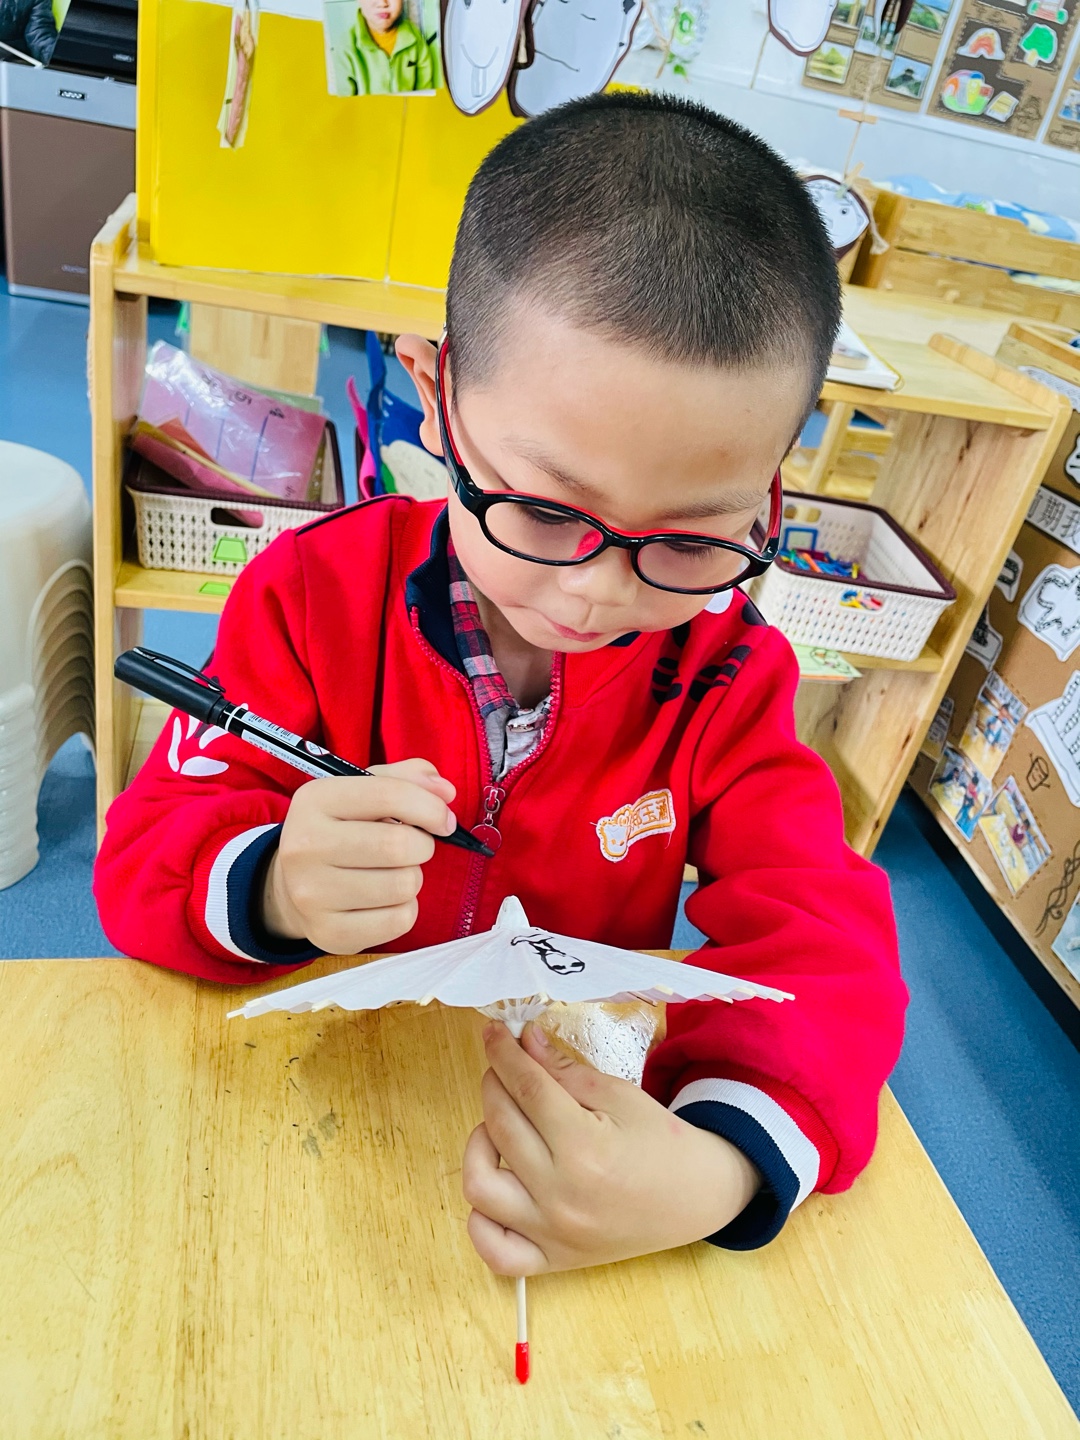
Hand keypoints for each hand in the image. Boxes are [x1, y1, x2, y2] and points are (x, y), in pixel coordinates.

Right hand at [261, 758, 457, 952]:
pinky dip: (405, 909)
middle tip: (414, 848)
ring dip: (412, 878)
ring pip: (403, 885)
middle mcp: (305, 846)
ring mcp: (312, 894)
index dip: (431, 808)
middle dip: (422, 846)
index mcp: (315, 800)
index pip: (389, 795)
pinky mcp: (329, 932)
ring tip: (393, 873)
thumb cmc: (342, 831)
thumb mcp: (364, 791)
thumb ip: (407, 779)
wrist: (292, 886)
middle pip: (398, 845)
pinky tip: (385, 900)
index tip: (443, 820)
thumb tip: (445, 792)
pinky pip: (399, 921)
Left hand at [462, 1021, 761, 1274]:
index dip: (503, 1054)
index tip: (492, 1032)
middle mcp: (561, 1195)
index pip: (526, 1088)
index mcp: (585, 1148)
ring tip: (499, 1127)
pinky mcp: (553, 1260)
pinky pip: (493, 1250)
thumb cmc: (661, 1142)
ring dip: (478, 1145)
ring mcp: (553, 1233)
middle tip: (504, 1069)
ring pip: (480, 1186)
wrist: (697, 1197)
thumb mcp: (619, 1095)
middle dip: (494, 1084)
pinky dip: (481, 1220)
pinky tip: (499, 1185)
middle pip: (500, 1125)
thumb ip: (564, 1070)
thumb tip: (522, 1041)